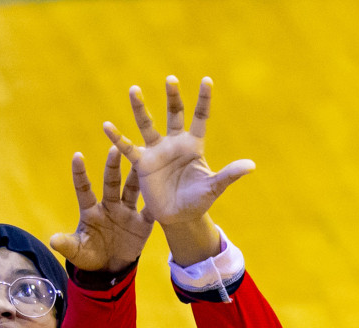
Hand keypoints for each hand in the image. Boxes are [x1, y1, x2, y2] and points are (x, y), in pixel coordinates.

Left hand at [49, 147, 153, 273]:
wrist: (110, 269)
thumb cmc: (90, 256)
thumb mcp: (77, 252)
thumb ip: (67, 245)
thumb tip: (52, 241)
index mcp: (91, 211)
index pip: (84, 190)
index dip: (80, 174)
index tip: (77, 156)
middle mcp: (109, 206)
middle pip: (111, 182)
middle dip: (112, 166)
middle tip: (115, 147)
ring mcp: (127, 213)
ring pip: (132, 189)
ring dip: (136, 175)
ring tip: (143, 158)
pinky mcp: (142, 223)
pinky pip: (150, 211)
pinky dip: (156, 202)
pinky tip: (162, 189)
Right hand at [102, 76, 253, 229]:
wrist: (179, 217)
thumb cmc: (198, 200)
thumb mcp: (214, 187)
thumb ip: (229, 174)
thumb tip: (251, 165)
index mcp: (194, 145)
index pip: (200, 117)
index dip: (203, 99)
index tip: (206, 79)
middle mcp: (175, 143)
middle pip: (174, 114)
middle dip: (173, 97)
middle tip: (171, 79)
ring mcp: (157, 152)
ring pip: (148, 125)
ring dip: (140, 108)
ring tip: (134, 89)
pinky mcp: (142, 164)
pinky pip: (128, 148)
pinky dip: (118, 138)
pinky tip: (107, 126)